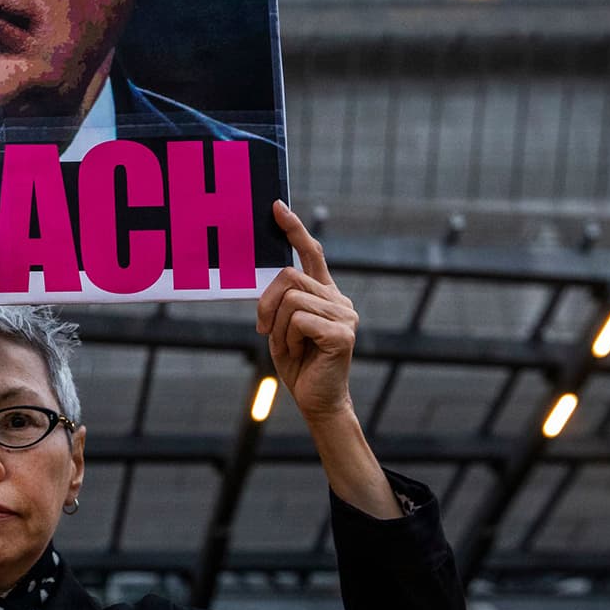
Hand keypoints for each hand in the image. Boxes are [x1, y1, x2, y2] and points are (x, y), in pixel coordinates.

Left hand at [255, 200, 359, 425]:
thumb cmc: (299, 363)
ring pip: (290, 300)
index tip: (276, 207)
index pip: (312, 253)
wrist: (317, 402)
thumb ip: (282, 299)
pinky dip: (288, 339)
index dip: (294, 230)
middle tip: (265, 330)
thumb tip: (271, 274)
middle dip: (266, 304)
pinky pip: (297, 320)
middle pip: (289, 277)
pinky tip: (300, 354)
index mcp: (326, 294)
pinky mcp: (342, 333)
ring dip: (277, 328)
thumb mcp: (282, 326)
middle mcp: (339, 299)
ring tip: (289, 347)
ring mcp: (344, 315)